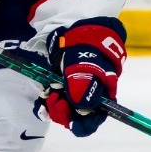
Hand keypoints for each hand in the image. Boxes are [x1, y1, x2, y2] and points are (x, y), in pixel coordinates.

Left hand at [42, 18, 125, 137]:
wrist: (77, 28)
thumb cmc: (85, 46)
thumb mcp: (83, 64)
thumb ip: (83, 86)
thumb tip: (84, 109)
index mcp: (103, 93)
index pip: (96, 119)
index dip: (82, 123)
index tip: (68, 118)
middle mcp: (92, 94)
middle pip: (78, 116)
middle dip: (63, 112)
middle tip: (53, 99)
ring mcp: (79, 90)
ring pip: (66, 108)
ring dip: (55, 104)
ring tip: (49, 92)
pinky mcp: (67, 85)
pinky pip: (59, 99)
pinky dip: (51, 98)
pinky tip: (47, 91)